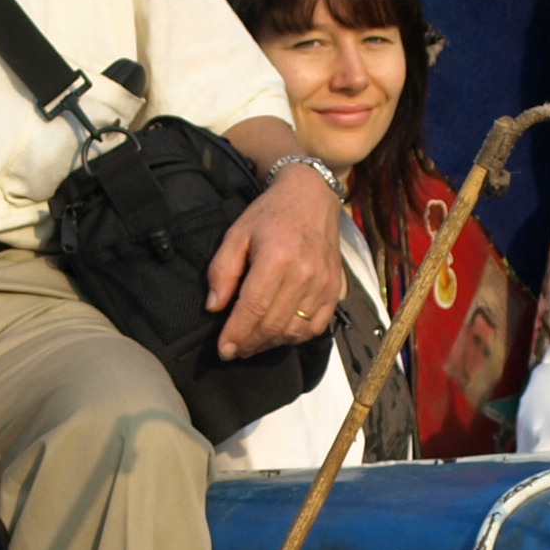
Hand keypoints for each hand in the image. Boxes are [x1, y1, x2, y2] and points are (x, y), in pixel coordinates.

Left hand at [205, 164, 346, 360]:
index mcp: (277, 258)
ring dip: (270, 343)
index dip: (237, 334)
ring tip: (252, 344)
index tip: (223, 351)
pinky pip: (315, 327)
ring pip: (294, 331)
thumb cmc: (270, 214)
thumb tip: (214, 307)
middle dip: (250, 344)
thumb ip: (222, 271)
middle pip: (274, 324)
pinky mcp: (334, 290)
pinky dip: (295, 337)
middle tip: (234, 350)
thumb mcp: (237, 234)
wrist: (311, 197)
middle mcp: (304, 274)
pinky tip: (278, 334)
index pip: (254, 308)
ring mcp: (323, 284)